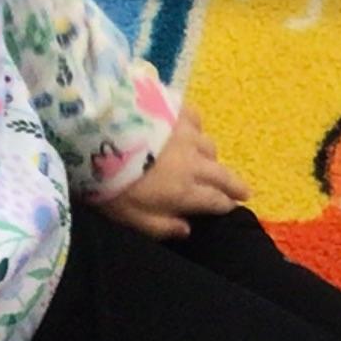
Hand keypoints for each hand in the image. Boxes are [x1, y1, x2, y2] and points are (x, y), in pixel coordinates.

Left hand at [101, 106, 250, 239]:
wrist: (96, 133)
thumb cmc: (109, 181)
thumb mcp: (130, 217)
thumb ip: (160, 226)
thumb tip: (187, 230)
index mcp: (185, 192)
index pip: (215, 201)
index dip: (224, 206)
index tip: (231, 208)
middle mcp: (193, 163)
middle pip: (223, 175)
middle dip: (235, 185)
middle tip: (244, 192)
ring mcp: (187, 134)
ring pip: (210, 147)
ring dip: (212, 158)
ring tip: (210, 162)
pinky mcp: (174, 110)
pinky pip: (195, 119)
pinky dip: (197, 128)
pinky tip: (191, 130)